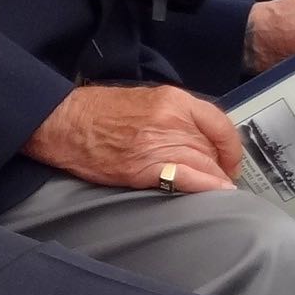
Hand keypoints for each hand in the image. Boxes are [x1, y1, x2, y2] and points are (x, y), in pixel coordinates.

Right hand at [26, 83, 240, 191]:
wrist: (63, 122)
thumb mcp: (144, 100)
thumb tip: (201, 140)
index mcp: (172, 100)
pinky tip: (215, 194)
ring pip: (205, 166)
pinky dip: (206, 188)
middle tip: (218, 179)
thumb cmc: (98, 112)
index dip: (231, 147)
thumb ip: (175, 116)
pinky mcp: (145, 167)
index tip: (230, 159)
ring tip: (215, 190)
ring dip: (214, 180)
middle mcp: (171, 120)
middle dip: (220, 167)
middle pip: (212, 149)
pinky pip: (188, 179)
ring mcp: (158, 144)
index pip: (220, 123)